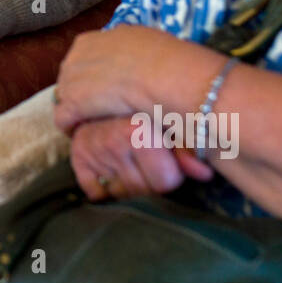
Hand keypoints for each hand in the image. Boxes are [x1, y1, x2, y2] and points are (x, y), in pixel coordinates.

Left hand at [53, 24, 178, 134]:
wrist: (163, 76)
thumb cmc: (162, 59)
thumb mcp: (141, 39)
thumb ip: (126, 45)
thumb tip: (129, 47)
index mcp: (90, 41)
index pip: (80, 61)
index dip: (91, 77)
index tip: (104, 89)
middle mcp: (75, 57)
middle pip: (70, 79)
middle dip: (81, 93)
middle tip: (99, 109)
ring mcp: (71, 80)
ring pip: (65, 98)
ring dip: (77, 111)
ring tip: (93, 124)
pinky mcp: (72, 104)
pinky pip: (63, 119)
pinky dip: (72, 128)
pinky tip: (86, 135)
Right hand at [69, 116, 212, 201]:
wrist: (109, 89)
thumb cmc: (149, 108)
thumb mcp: (172, 124)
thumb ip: (188, 151)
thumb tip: (204, 174)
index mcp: (141, 130)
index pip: (164, 183)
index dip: (170, 174)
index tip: (167, 158)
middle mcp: (113, 139)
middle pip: (142, 190)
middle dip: (148, 180)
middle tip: (149, 159)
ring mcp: (93, 149)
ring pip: (121, 193)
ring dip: (128, 182)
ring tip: (132, 160)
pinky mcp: (78, 157)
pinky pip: (95, 192)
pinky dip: (103, 188)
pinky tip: (112, 169)